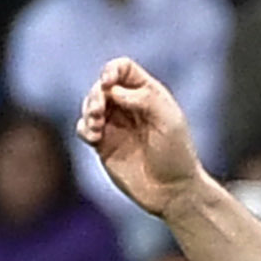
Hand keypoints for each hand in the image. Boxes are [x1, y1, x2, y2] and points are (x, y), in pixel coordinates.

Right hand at [78, 58, 201, 218]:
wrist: (172, 191)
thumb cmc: (176, 154)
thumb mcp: (169, 121)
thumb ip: (144, 99)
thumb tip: (112, 89)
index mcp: (148, 94)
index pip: (123, 69)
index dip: (111, 70)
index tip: (107, 83)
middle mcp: (129, 106)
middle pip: (101, 86)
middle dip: (96, 95)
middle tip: (99, 111)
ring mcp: (115, 125)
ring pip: (90, 105)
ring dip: (88, 110)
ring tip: (96, 126)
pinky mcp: (103, 145)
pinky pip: (84, 128)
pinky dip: (84, 128)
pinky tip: (94, 138)